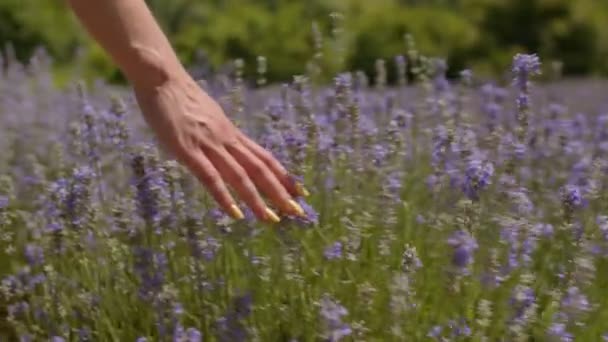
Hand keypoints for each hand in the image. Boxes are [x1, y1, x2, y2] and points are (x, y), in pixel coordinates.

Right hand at [132, 69, 307, 222]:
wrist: (162, 77)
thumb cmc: (180, 97)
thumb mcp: (208, 118)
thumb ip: (218, 136)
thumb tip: (226, 149)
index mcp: (231, 133)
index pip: (264, 158)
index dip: (284, 176)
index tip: (300, 192)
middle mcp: (227, 139)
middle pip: (260, 169)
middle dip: (280, 192)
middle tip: (298, 213)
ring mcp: (209, 144)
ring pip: (240, 176)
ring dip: (257, 200)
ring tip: (272, 219)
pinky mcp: (188, 150)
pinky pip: (210, 177)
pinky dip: (224, 197)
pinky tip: (236, 214)